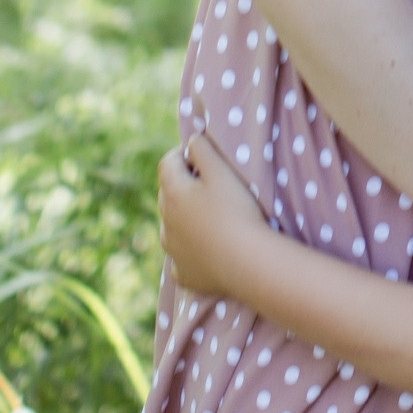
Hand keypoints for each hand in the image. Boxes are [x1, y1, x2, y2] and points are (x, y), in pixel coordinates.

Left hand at [158, 128, 274, 299]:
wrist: (247, 262)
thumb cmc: (236, 211)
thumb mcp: (222, 172)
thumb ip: (204, 150)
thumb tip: (192, 139)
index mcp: (173, 194)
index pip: (167, 163)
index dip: (181, 154)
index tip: (198, 155)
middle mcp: (165, 222)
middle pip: (167, 194)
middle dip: (182, 185)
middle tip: (209, 184)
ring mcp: (172, 251)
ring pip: (171, 226)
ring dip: (183, 218)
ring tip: (210, 217)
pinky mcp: (183, 273)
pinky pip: (180, 257)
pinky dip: (189, 250)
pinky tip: (207, 249)